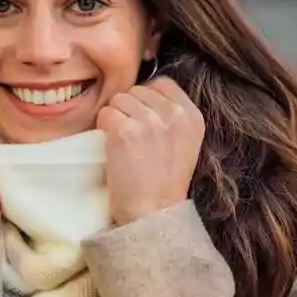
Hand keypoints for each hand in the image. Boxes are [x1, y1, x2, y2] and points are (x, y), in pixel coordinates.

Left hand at [96, 77, 204, 225]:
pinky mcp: (125, 131)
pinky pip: (104, 114)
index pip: (163, 83)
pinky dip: (103, 129)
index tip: (145, 121)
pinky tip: (113, 148)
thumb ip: (173, 116)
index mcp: (193, 116)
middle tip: (134, 138)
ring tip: (125, 145)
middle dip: (130, 109)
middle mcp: (175, 114)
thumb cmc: (165, 183)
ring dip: (116, 119)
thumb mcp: (185, 143)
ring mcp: (150, 121)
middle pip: (138, 90)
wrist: (153, 213)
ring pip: (118, 100)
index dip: (148, 99)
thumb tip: (144, 94)